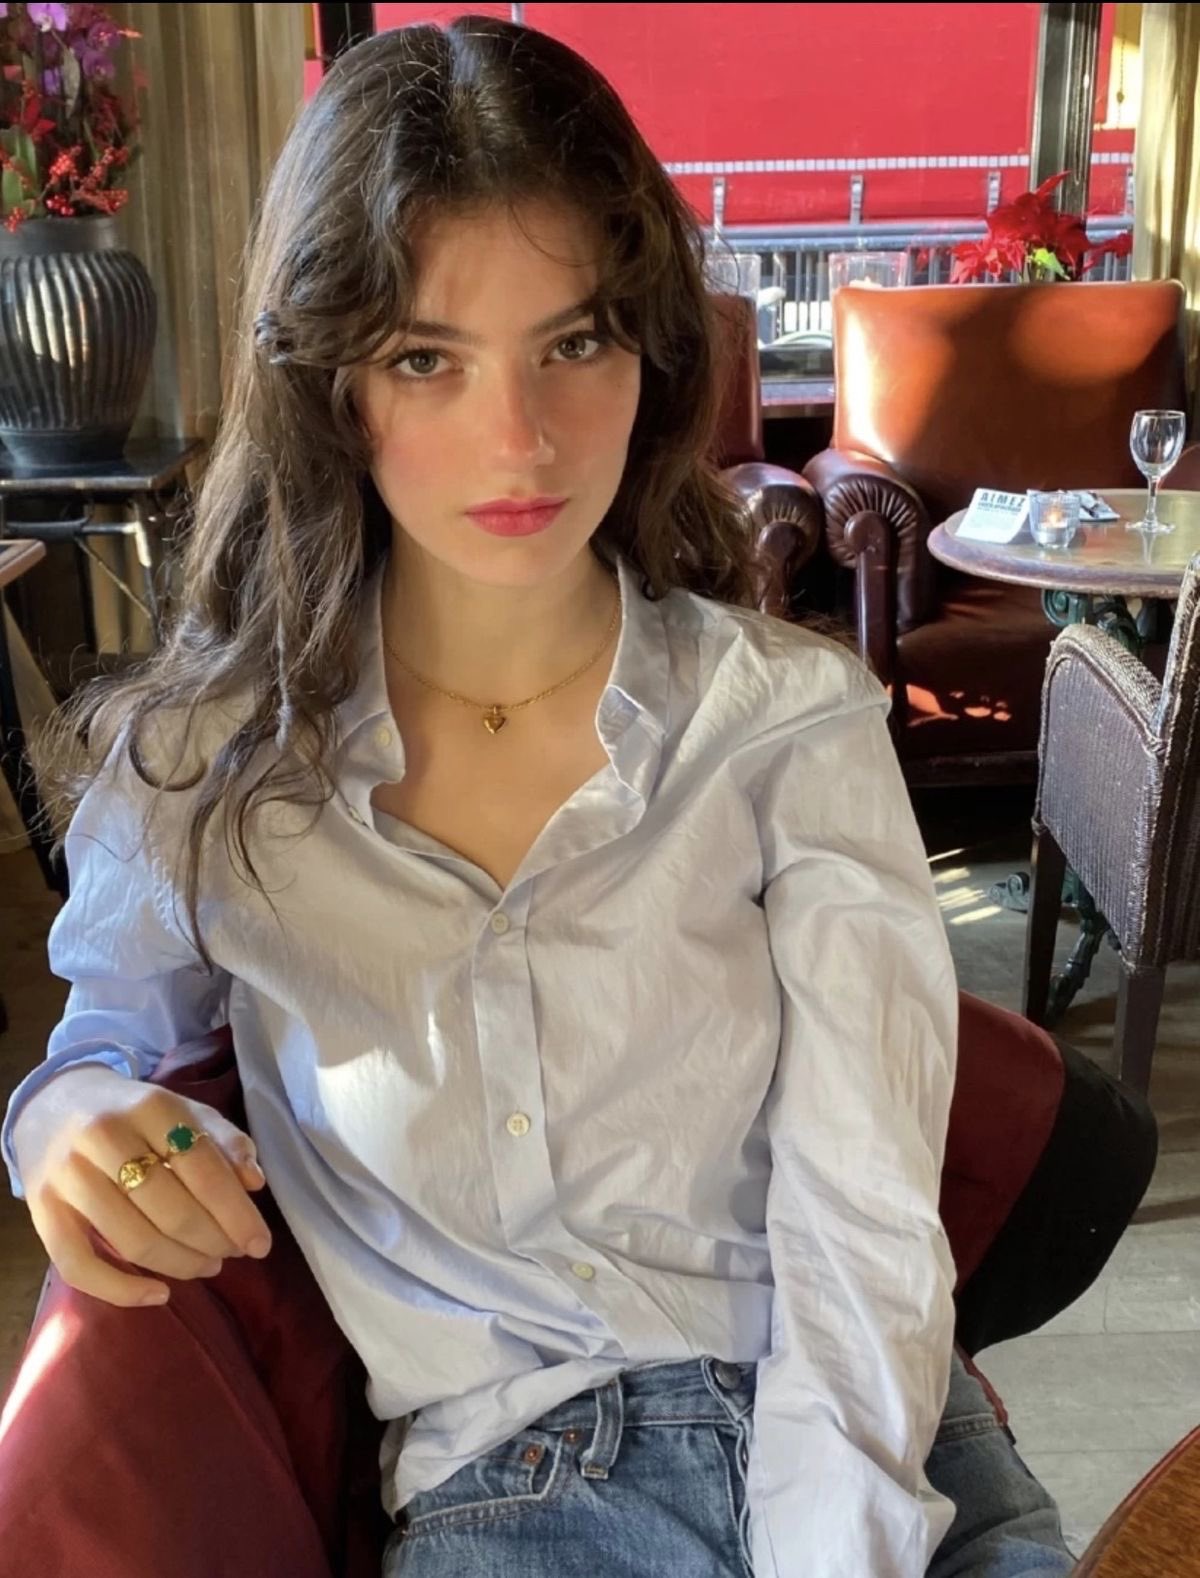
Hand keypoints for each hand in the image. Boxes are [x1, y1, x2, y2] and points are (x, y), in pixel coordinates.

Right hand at [12, 1064, 272, 1307]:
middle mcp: (104, 1137)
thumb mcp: (185, 1111)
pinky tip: (159, 1294)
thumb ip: (225, 1141)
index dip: (236, 1213)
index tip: (261, 1245)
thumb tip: (255, 1184)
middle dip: (213, 1241)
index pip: (203, 1169)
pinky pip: (79, 1266)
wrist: (54, 1105)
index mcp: (151, 1106)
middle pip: (171, 1210)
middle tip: (233, 1254)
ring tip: (207, 1266)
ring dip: (180, 1264)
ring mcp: (68, 1175)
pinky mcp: (41, 1211)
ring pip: (133, 1240)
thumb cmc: (134, 1114)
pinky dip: (121, 1290)